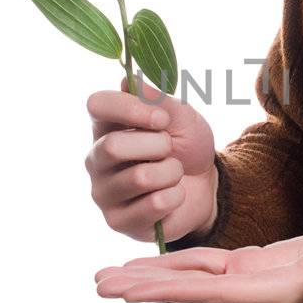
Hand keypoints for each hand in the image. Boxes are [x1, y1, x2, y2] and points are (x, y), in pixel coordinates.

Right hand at [85, 75, 217, 242]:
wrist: (206, 186)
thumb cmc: (187, 147)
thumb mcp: (182, 117)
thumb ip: (157, 99)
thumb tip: (129, 81)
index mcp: (106, 126)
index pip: (96, 104)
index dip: (130, 108)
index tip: (161, 118)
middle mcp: (96, 158)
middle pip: (113, 146)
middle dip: (157, 146)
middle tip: (170, 150)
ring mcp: (103, 192)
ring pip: (139, 178)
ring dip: (171, 173)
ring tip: (172, 174)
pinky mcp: (118, 221)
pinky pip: (154, 204)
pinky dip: (176, 196)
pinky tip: (171, 196)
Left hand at [94, 213, 302, 302]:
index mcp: (279, 294)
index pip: (216, 293)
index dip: (174, 290)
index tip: (135, 291)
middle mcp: (257, 298)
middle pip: (192, 295)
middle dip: (146, 289)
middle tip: (100, 285)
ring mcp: (251, 287)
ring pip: (191, 284)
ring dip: (149, 280)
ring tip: (105, 277)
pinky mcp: (250, 272)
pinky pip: (203, 271)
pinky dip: (171, 267)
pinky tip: (144, 265)